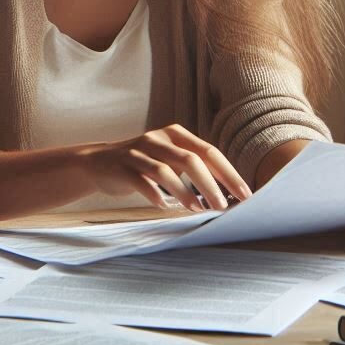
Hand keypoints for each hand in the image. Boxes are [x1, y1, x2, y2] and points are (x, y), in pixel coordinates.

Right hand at [74, 124, 252, 211]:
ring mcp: (138, 151)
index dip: (228, 173)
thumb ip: (194, 170)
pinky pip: (140, 180)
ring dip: (184, 192)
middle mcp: (158, 139)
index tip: (244, 195)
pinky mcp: (121, 166)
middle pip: (191, 160)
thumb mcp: (170, 161)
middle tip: (221, 206)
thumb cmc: (144, 166)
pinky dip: (153, 193)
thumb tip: (227, 195)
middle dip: (210, 185)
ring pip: (165, 170)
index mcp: (176, 135)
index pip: (209, 152)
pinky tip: (163, 206)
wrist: (99, 163)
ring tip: (197, 209)